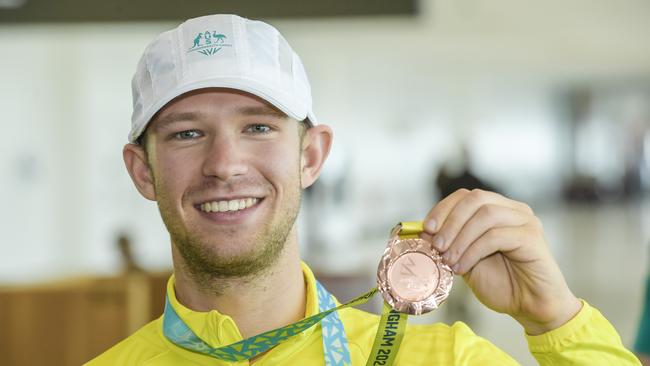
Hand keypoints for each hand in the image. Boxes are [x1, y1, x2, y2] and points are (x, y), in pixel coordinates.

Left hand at [422, 189, 581, 334]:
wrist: (531, 306)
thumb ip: (449, 244)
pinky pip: (496, 236)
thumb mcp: (465, 260)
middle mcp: (514, 210)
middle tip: (437, 246)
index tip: (427, 228)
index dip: (443, 209)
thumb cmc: (501, 283)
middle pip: (476, 199)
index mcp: (498, 209)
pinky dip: (473, 251)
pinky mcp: (532, 237)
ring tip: (448, 260)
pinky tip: (462, 267)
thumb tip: (423, 232)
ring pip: (485, 215)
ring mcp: (525, 221)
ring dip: (460, 238)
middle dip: (450, 221)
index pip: (466, 195)